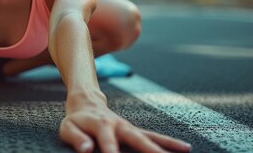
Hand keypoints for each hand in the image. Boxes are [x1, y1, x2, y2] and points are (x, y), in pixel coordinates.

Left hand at [60, 93, 190, 152]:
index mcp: (101, 125)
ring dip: (165, 147)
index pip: (107, 142)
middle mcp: (119, 125)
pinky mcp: (135, 131)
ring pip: (150, 138)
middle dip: (150, 150)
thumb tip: (86, 150)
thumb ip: (76, 139)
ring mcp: (129, 128)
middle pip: (137, 139)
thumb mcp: (67, 128)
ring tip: (185, 151)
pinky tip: (185, 148)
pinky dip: (169, 142)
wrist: (86, 104)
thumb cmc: (76, 121)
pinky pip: (154, 137)